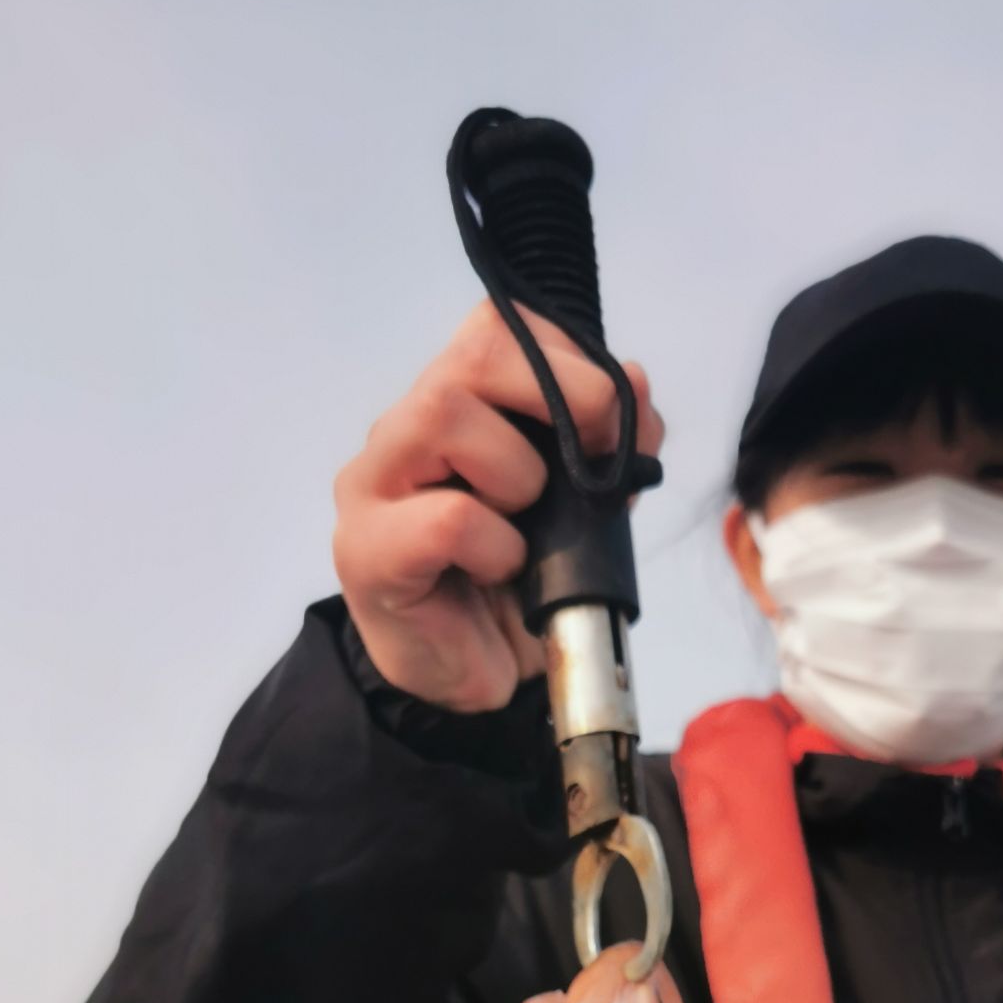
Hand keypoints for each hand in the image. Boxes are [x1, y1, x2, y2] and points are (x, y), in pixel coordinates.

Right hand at [331, 299, 664, 712]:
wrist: (476, 677)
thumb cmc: (522, 585)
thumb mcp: (585, 508)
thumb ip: (609, 443)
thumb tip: (635, 379)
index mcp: (454, 405)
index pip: (499, 325)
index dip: (568, 356)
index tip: (611, 417)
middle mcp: (404, 428)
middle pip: (475, 352)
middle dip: (560, 396)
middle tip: (592, 462)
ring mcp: (375, 483)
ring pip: (446, 413)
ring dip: (517, 474)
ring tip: (522, 527)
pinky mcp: (366, 550)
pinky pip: (449, 518)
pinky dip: (496, 545)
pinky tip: (498, 570)